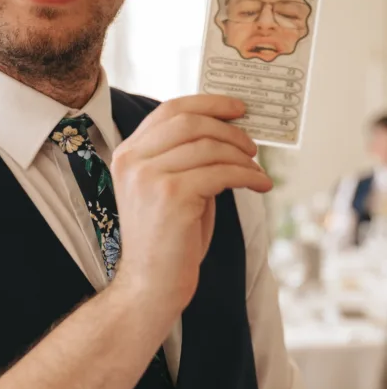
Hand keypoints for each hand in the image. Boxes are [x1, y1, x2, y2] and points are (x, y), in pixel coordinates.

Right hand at [110, 95, 270, 316]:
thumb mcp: (168, 188)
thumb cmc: (167, 239)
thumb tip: (228, 132)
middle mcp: (133, 160)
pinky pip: (221, 172)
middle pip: (190, 121)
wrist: (151, 285)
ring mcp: (149, 176)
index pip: (170, 110)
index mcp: (128, 154)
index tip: (237, 109)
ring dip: (242, 156)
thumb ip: (185, 157)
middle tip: (251, 145)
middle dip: (229, 129)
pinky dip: (248, 175)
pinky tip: (260, 185)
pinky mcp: (172, 195)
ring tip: (256, 170)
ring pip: (209, 146)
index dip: (208, 104)